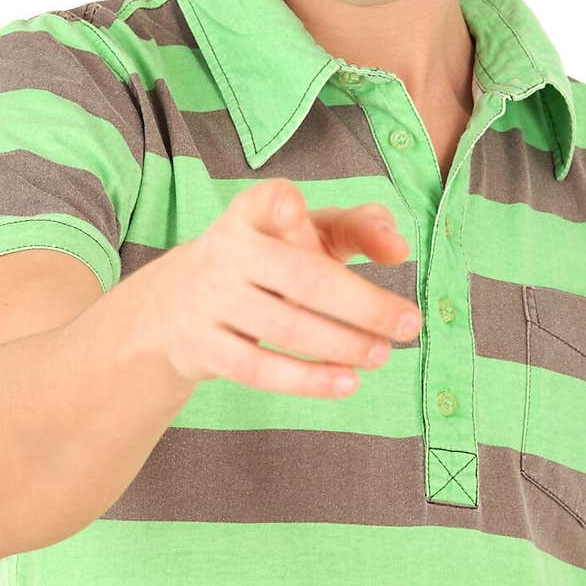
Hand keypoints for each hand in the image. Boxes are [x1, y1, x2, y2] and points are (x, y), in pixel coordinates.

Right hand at [154, 178, 418, 398]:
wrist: (176, 303)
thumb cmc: (266, 259)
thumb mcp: (303, 232)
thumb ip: (357, 227)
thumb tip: (398, 247)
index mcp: (252, 214)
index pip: (266, 202)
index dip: (280, 207)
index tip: (295, 210)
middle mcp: (227, 251)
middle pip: (301, 277)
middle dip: (361, 304)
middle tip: (410, 323)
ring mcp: (212, 301)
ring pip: (286, 327)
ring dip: (342, 344)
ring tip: (383, 353)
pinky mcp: (204, 346)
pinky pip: (259, 368)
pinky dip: (307, 379)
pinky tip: (347, 382)